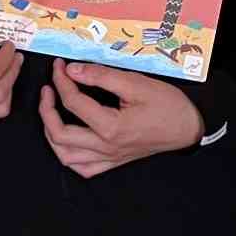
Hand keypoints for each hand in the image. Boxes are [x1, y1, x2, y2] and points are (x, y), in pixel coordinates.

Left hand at [38, 60, 203, 178]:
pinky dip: (68, 156)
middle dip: (47, 109)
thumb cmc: (167, 105)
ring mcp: (109, 158)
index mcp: (111, 127)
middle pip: (60, 134)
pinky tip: (68, 141)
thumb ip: (102, 76)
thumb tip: (73, 70)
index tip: (59, 67)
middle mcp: (106, 147)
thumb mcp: (136, 83)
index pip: (73, 103)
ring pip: (66, 156)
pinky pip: (83, 168)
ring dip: (52, 134)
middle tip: (48, 88)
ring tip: (51, 114)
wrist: (188, 127)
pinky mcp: (114, 162)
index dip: (61, 81)